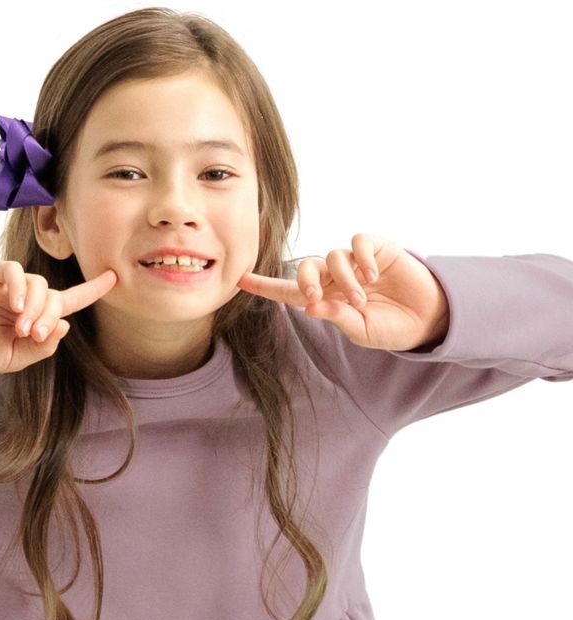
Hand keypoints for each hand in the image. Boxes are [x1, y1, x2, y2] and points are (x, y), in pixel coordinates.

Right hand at [0, 261, 117, 376]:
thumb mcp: (18, 359)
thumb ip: (43, 347)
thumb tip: (65, 324)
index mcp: (36, 315)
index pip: (69, 300)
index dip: (91, 289)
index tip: (114, 277)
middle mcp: (25, 295)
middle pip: (53, 296)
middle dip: (49, 316)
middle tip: (34, 335)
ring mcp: (8, 283)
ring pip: (37, 284)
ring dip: (35, 307)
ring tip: (22, 328)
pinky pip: (13, 271)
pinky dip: (19, 287)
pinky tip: (16, 306)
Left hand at [236, 233, 449, 350]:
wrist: (428, 319)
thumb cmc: (391, 328)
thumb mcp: (361, 329)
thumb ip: (336, 316)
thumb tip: (310, 306)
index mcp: (326, 300)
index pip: (289, 291)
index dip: (264, 285)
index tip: (238, 280)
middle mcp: (336, 278)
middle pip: (306, 268)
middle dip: (305, 281)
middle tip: (317, 298)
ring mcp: (355, 262)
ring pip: (332, 256)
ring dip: (344, 279)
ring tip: (363, 297)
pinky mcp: (376, 248)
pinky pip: (357, 242)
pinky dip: (361, 257)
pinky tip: (373, 274)